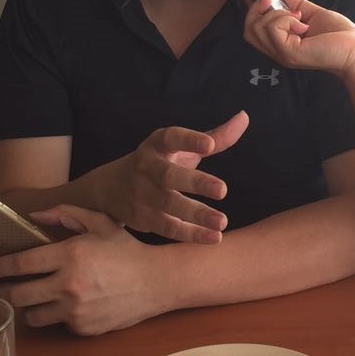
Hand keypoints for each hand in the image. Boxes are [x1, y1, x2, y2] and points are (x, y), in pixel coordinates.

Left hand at [0, 207, 169, 333]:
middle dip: (5, 292)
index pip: (19, 265)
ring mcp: (75, 311)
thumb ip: (66, 215)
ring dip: (30, 307)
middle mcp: (68, 285)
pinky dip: (58, 316)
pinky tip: (71, 304)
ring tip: (39, 297)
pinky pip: (58, 324)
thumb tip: (35, 214)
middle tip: (5, 287)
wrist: (157, 282)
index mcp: (69, 255)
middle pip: (17, 296)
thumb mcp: (100, 223)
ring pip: (32, 316)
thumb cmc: (126, 250)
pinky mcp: (83, 329)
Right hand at [95, 112, 249, 242]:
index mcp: (157, 145)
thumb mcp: (180, 147)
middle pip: (169, 175)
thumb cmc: (159, 162)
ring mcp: (143, 195)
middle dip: (195, 182)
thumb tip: (244, 117)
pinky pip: (169, 228)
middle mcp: (147, 168)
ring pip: (169, 206)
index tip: (211, 145)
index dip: (190, 140)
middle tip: (223, 189)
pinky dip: (191, 234)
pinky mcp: (145, 219)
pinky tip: (214, 237)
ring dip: (197, 215)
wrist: (110, 189)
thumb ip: (215, 136)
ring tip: (223, 222)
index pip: (172, 138)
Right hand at [242, 0, 354, 76]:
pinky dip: (285, 19)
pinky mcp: (289, 53)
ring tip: (297, 16)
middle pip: (249, 30)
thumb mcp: (311, 14)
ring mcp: (282, 54)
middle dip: (256, 9)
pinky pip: (273, 29)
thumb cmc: (339, 35)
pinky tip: (302, 24)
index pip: (252, 30)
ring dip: (276, 14)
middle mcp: (278, 51)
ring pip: (258, 27)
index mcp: (282, 43)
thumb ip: (295, 4)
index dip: (250, 10)